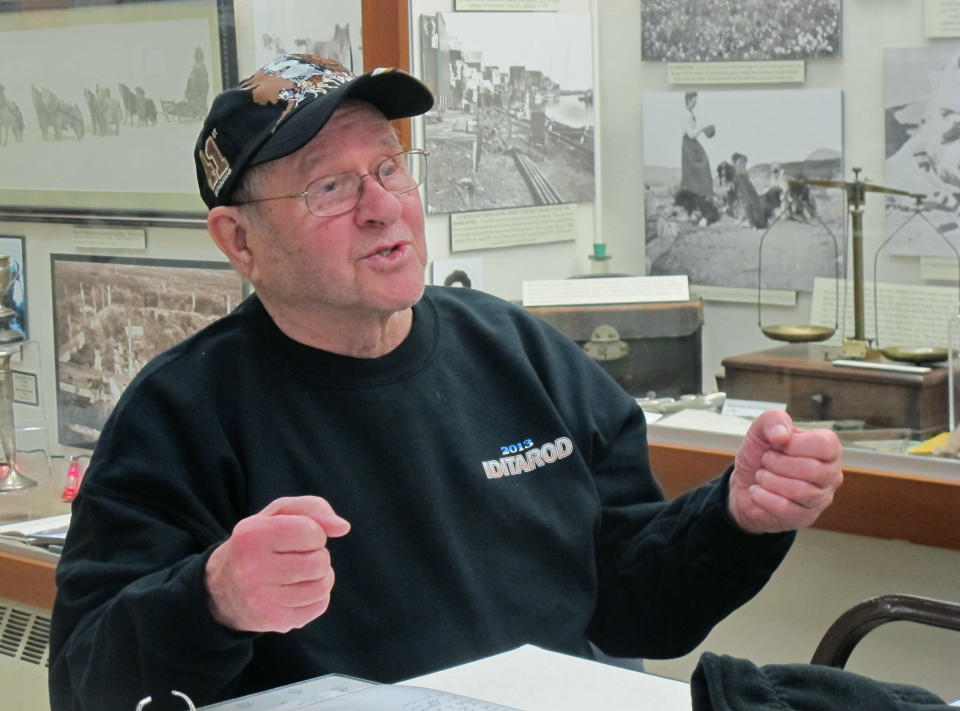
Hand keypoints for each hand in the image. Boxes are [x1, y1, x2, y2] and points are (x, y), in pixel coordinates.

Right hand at [205, 496, 350, 632]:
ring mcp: (261, 599)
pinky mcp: (273, 621)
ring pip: (323, 585)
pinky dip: (317, 596)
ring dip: (321, 576)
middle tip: (298, 557)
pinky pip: (319, 606)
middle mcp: (251, 569)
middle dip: (318, 556)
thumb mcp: (278, 514)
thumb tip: (343, 527)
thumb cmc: (261, 542)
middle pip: (319, 562)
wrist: (223, 588)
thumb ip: (313, 508)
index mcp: (251, 535)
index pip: (311, 532)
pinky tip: (297, 591)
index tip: (299, 536)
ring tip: (301, 573)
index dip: (314, 533)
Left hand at [728, 410, 841, 533]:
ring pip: (799, 491)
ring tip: (761, 475)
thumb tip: (783, 435)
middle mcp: (831, 474)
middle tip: (766, 460)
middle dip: (777, 462)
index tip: (778, 444)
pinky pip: (785, 508)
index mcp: (828, 449)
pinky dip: (762, 496)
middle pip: (812, 470)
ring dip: (769, 480)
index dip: (795, 444)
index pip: (825, 444)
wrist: (744, 485)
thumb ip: (773, 420)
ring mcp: (820, 498)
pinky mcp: (805, 517)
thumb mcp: (761, 430)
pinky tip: (757, 491)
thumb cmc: (761, 455)